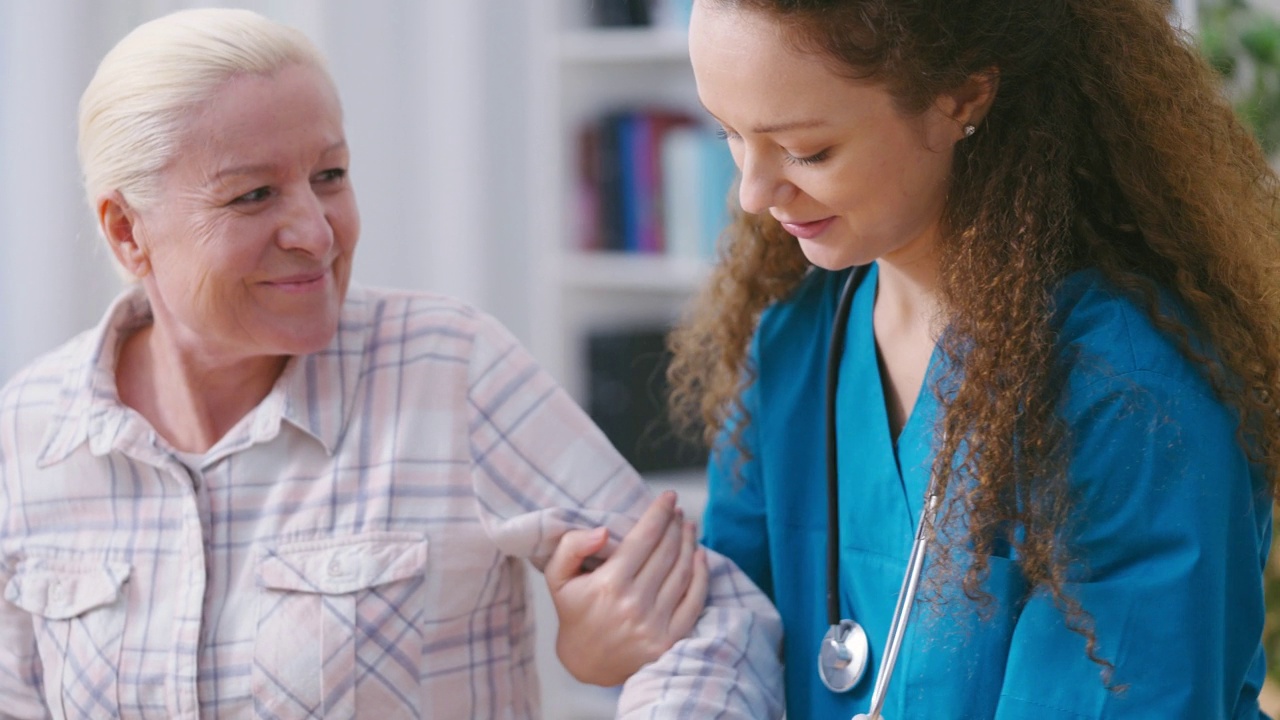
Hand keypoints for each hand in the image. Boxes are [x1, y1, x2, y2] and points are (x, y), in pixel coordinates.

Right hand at [543, 491, 708, 685]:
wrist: (586, 663)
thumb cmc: (574, 612)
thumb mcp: (557, 578)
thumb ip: (572, 547)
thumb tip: (603, 531)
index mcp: (609, 585)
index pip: (644, 538)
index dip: (659, 513)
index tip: (669, 497)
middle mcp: (635, 604)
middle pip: (666, 551)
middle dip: (675, 525)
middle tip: (678, 510)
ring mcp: (655, 624)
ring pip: (683, 572)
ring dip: (689, 543)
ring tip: (688, 527)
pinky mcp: (670, 639)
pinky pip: (695, 600)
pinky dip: (702, 574)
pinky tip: (700, 555)